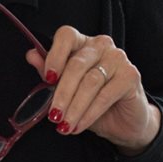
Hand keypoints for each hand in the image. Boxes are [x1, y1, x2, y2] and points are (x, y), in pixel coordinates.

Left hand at [26, 28, 160, 153]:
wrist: (124, 122)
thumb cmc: (94, 103)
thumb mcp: (67, 90)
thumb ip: (50, 73)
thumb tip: (31, 55)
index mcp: (83, 43)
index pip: (66, 36)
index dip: (55, 55)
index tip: (48, 78)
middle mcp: (102, 45)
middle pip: (77, 64)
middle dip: (62, 93)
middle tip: (53, 115)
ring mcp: (118, 58)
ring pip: (90, 81)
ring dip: (74, 107)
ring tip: (65, 124)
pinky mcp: (131, 75)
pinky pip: (105, 95)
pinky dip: (89, 113)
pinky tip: (80, 125)